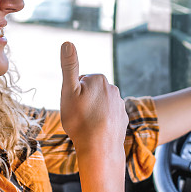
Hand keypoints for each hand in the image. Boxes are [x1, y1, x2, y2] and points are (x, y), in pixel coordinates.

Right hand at [59, 41, 127, 160]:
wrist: (100, 149)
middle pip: (89, 93)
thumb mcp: (69, 92)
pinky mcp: (122, 118)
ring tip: (87, 126)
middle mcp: (112, 88)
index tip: (72, 106)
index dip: (71, 95)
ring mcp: (119, 104)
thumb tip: (67, 42)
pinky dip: (101, 122)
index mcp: (99, 79)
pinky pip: (107, 117)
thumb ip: (69, 67)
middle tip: (78, 117)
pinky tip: (97, 132)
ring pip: (98, 105)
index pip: (79, 82)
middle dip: (82, 102)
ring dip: (92, 112)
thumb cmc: (81, 121)